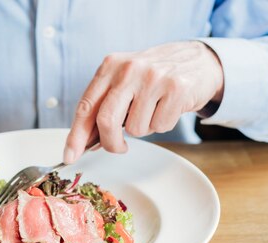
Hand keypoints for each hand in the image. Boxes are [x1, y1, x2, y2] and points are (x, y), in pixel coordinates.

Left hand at [64, 41, 223, 162]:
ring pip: (136, 129)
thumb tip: (87, 142)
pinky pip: (160, 126)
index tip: (70, 156)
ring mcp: (153, 78)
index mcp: (110, 66)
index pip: (86, 106)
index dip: (76, 136)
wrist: (197, 61)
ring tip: (153, 110)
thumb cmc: (154, 77)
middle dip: (110, 143)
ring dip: (144, 129)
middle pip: (106, 121)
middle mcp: (129, 69)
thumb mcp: (124, 81)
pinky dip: (163, 124)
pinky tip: (168, 108)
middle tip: (119, 147)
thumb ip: (105, 106)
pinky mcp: (176, 88)